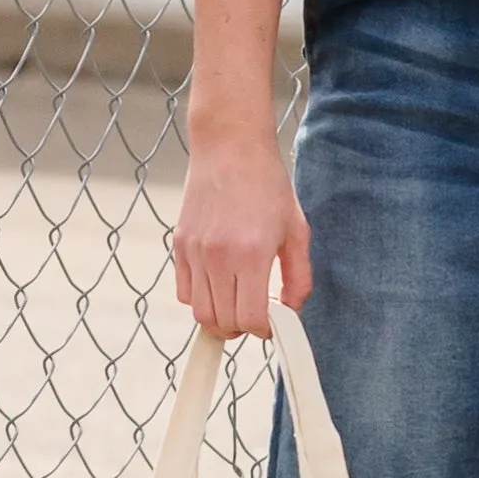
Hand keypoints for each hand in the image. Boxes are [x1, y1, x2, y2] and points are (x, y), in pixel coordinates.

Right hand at [173, 135, 310, 337]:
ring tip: (236, 304)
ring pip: (200, 312)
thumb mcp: (296, 230)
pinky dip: (201, 299)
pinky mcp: (179, 245)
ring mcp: (194, 252)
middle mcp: (217, 257)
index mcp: (251, 254)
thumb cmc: (267, 185)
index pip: (249, 319)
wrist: (230, 147)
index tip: (272, 323)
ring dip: (220, 318)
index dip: (263, 330)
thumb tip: (291, 311)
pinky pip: (184, 291)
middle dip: (242, 328)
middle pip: (222, 322)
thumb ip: (298, 277)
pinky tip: (218, 286)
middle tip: (256, 315)